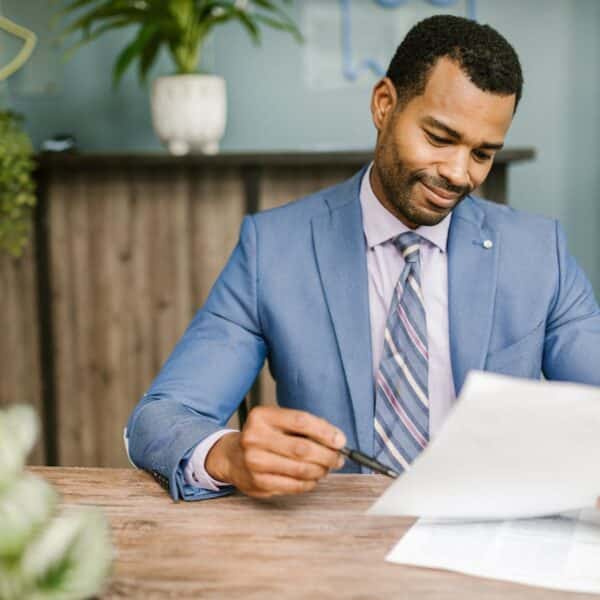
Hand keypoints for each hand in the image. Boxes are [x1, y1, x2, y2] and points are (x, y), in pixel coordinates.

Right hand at [205, 406, 346, 497]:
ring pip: (300, 469)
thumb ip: (305, 427)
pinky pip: (294, 485)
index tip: (340, 440)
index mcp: (262, 416)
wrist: (232, 456)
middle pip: (302, 448)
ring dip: (321, 470)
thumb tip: (337, 440)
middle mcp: (255, 437)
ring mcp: (255, 462)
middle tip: (338, 458)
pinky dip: (309, 483)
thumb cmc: (264, 437)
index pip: (301, 421)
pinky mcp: (258, 483)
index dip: (325, 432)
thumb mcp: (278, 422)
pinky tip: (313, 478)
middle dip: (327, 455)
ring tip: (326, 468)